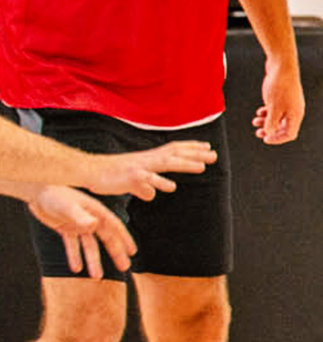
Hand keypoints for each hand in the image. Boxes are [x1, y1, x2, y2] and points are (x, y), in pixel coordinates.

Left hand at [27, 185, 133, 277]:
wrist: (37, 192)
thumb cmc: (55, 195)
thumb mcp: (68, 207)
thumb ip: (81, 217)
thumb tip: (95, 225)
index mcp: (97, 213)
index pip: (115, 227)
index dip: (125, 239)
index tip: (133, 252)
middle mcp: (91, 220)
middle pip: (107, 239)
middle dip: (115, 253)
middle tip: (124, 267)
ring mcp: (79, 225)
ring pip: (90, 246)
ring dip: (94, 261)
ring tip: (97, 276)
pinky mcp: (66, 230)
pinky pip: (73, 246)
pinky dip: (75, 257)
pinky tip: (76, 269)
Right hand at [83, 140, 215, 199]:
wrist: (88, 172)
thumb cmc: (109, 176)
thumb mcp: (131, 181)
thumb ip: (144, 186)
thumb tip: (151, 194)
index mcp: (148, 159)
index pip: (173, 149)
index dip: (190, 148)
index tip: (207, 147)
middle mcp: (147, 160)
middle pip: (175, 154)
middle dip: (195, 154)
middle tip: (214, 155)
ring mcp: (139, 167)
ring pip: (165, 164)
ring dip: (184, 164)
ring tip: (202, 167)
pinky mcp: (129, 177)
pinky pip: (146, 180)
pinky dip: (158, 182)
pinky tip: (170, 187)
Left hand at [254, 56, 304, 144]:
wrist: (281, 66)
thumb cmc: (280, 86)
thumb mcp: (273, 108)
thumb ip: (271, 123)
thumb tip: (269, 133)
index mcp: (296, 115)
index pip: (290, 134)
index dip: (277, 139)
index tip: (265, 138)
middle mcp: (295, 111)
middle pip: (284, 127)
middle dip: (270, 131)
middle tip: (258, 133)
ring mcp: (290, 103)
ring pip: (279, 118)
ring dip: (267, 122)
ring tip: (255, 121)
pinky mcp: (284, 97)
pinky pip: (277, 110)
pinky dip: (268, 113)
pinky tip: (260, 111)